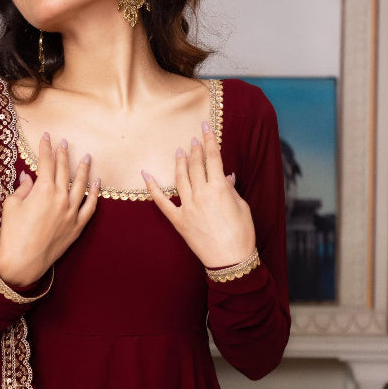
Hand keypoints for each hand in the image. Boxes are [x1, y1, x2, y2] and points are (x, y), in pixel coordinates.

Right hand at [0, 134, 99, 287]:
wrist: (22, 262)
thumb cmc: (12, 233)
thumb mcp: (11, 206)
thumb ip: (22, 188)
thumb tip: (28, 177)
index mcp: (43, 190)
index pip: (46, 162)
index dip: (46, 148)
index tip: (46, 137)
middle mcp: (61, 198)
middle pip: (64, 170)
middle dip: (63, 154)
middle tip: (64, 143)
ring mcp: (72, 212)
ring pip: (81, 185)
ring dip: (84, 169)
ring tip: (86, 157)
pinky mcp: (77, 227)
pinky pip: (90, 207)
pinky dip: (95, 194)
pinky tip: (97, 183)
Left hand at [142, 121, 255, 267]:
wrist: (230, 260)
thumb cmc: (242, 234)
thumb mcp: (242, 207)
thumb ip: (231, 189)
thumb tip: (226, 176)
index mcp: (219, 189)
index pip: (213, 158)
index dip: (209, 141)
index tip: (205, 128)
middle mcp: (201, 194)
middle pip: (196, 165)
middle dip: (195, 149)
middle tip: (193, 139)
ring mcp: (188, 207)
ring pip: (180, 178)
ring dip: (179, 162)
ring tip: (179, 151)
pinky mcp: (178, 221)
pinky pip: (162, 202)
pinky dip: (152, 188)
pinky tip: (145, 174)